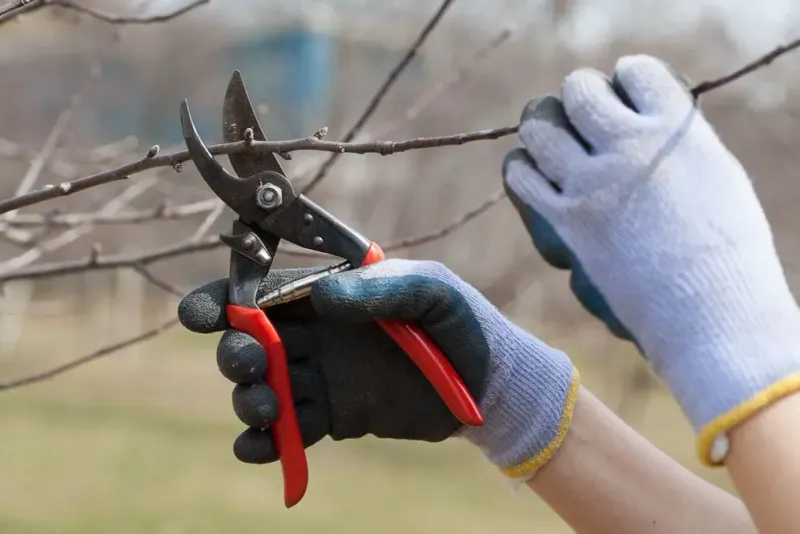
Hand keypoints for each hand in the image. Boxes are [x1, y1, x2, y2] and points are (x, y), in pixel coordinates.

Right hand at [178, 259, 578, 477]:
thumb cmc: (461, 323)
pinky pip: (288, 432)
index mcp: (329, 294)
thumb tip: (321, 297)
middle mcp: (316, 334)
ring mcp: (322, 377)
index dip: (222, 300)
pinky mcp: (333, 417)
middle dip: (237, 353)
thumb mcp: (430, 290)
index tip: (200, 314)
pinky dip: (266, 443)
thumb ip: (379, 288)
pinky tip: (260, 447)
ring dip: (249, 400)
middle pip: (250, 342)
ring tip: (269, 409)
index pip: (261, 292)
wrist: (488, 385)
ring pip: (262, 389)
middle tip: (255, 366)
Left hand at [502, 54, 799, 464]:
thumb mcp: (714, 175)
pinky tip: (532, 172)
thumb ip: (673, 141)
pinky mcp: (567, 221)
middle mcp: (631, 146)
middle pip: (579, 90)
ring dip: (542, 127)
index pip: (637, 72)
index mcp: (677, 128)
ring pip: (540, 128)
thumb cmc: (725, 249)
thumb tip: (638, 123)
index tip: (624, 94)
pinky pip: (523, 178)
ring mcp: (594, 183)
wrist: (710, 311)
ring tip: (551, 138)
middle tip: (581, 111)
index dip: (626, 80)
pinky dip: (523, 170)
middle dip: (577, 96)